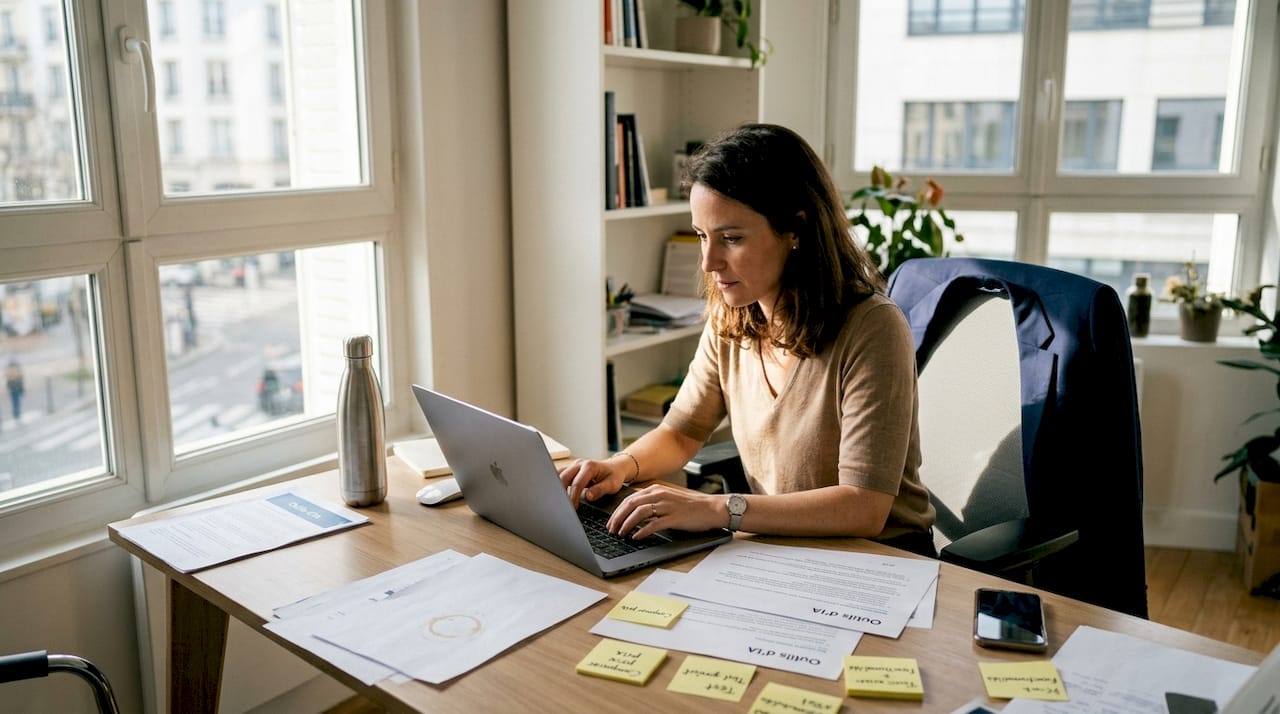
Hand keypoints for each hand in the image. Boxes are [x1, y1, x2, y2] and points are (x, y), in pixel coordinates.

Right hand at [558, 458, 626, 508]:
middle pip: (563, 477)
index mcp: (589, 466)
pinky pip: (559, 475)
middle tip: (563, 507)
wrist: (615, 467)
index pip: (577, 483)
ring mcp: (573, 465)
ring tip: (558, 502)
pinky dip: (556, 484)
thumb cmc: (614, 476)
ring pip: (558, 475)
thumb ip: (600, 490)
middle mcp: (579, 463)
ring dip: (556, 488)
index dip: (573, 497)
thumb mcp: (612, 484)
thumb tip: (588, 496)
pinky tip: (557, 495)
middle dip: (562, 493)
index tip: (573, 509)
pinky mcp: (570, 469)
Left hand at [607, 482, 726, 539]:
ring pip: (640, 512)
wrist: (712, 509)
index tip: (611, 522)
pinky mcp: (675, 517)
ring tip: (621, 534)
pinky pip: (654, 524)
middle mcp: (660, 495)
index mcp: (656, 489)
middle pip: (631, 504)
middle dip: (618, 517)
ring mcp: (667, 505)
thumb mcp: (668, 499)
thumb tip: (634, 512)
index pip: (630, 498)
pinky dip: (642, 531)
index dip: (617, 511)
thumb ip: (652, 502)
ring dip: (627, 524)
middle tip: (611, 529)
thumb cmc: (691, 507)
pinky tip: (636, 537)